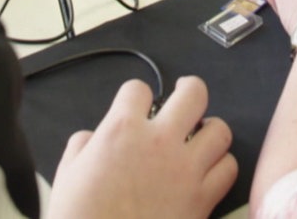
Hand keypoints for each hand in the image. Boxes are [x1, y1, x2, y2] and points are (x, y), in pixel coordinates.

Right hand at [46, 77, 237, 218]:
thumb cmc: (80, 218)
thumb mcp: (68, 173)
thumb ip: (84, 144)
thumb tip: (95, 138)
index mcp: (122, 130)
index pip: (138, 89)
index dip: (136, 96)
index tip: (137, 105)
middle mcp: (159, 142)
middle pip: (194, 93)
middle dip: (189, 90)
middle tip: (185, 96)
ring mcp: (186, 170)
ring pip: (220, 130)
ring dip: (210, 131)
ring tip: (200, 138)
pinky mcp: (203, 199)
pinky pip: (228, 169)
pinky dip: (221, 167)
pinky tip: (207, 171)